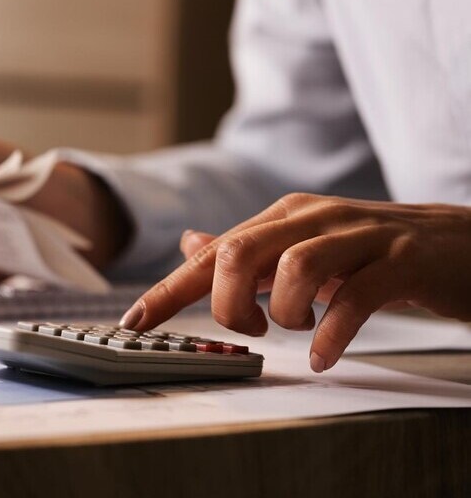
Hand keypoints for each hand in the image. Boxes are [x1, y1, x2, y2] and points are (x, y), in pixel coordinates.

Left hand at [118, 193, 470, 371]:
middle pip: (241, 251)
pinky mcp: (401, 261)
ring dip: (285, 314)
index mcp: (285, 217)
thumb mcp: (303, 246)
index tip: (135, 324)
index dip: (168, 290)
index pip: (213, 252)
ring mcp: (360, 236)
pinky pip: (355, 298)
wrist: (464, 244)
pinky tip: (323, 355)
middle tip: (247, 329)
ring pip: (295, 268)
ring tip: (296, 332)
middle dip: (226, 302)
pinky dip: (332, 334)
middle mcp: (315, 218)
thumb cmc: (374, 252)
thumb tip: (190, 244)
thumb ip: (248, 249)